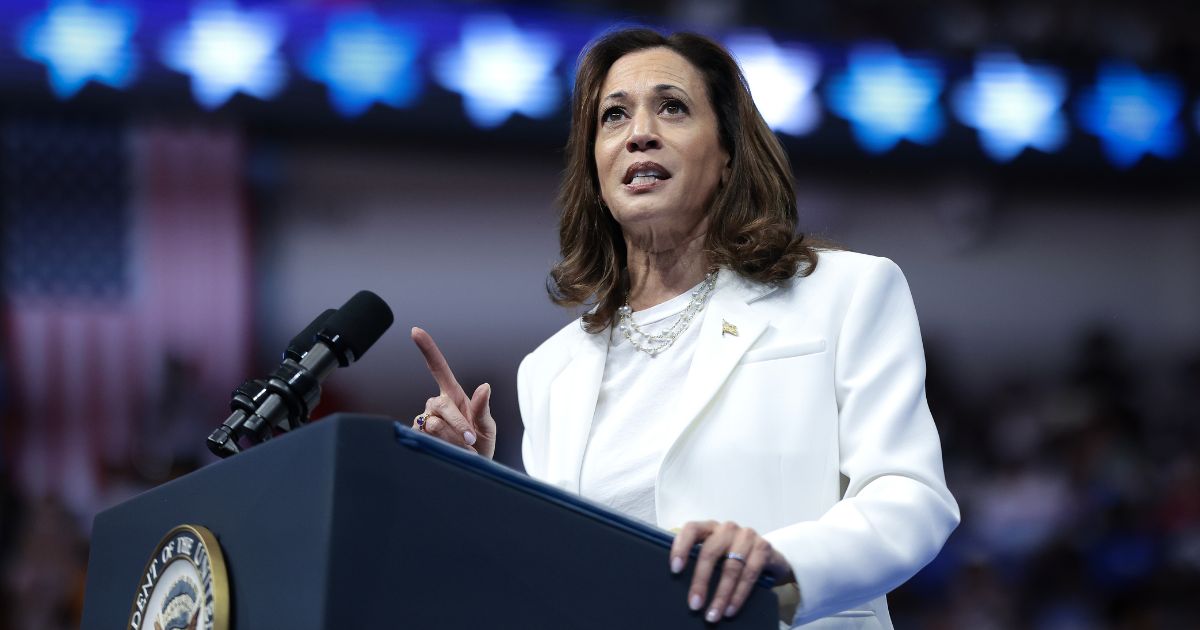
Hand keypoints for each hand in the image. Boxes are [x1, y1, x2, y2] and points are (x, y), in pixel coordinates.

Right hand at [410, 326, 496, 458]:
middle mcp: (436, 405)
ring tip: (463, 449)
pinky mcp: (418, 436)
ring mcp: (425, 420)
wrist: (470, 470)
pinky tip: (449, 452)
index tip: (415, 331)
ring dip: (453, 439)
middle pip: (441, 405)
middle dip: (459, 424)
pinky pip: (427, 438)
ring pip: (433, 424)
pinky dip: (444, 447)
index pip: (438, 368)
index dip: (427, 349)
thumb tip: (485, 386)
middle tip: (472, 440)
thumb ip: (483, 409)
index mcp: (454, 396)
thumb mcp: (488, 427)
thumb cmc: (480, 446)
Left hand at [670, 520, 793, 622]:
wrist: (770, 560)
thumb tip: (681, 588)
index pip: (691, 529)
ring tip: (713, 614)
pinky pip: (749, 574)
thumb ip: (700, 562)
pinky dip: (739, 595)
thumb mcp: (716, 556)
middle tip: (694, 604)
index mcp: (710, 528)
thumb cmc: (735, 559)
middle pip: (710, 552)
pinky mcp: (763, 547)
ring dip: (721, 595)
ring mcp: (746, 536)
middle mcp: (727, 528)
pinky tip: (731, 609)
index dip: (681, 547)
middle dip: (701, 581)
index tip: (675, 569)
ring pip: (730, 567)